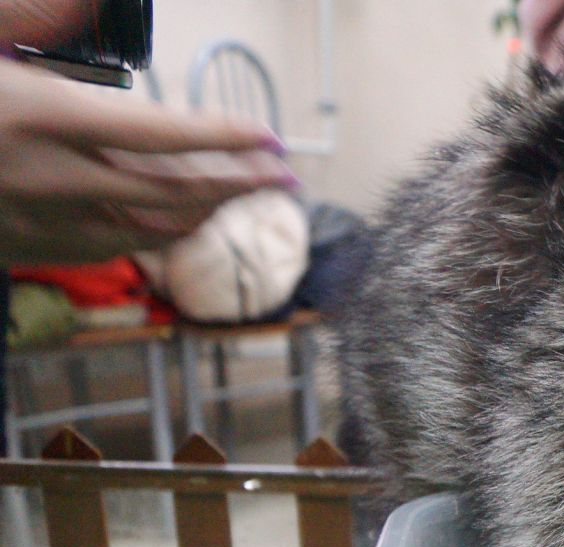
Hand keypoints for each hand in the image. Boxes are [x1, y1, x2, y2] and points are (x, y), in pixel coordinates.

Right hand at [0, 1, 294, 264]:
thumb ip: (26, 19)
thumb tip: (84, 2)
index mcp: (33, 117)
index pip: (156, 133)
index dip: (221, 138)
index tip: (269, 141)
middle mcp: (42, 177)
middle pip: (167, 192)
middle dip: (233, 185)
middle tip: (280, 177)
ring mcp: (29, 219)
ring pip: (143, 231)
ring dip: (199, 215)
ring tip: (239, 196)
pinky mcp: (16, 246)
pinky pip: (102, 248)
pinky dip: (149, 236)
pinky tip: (174, 221)